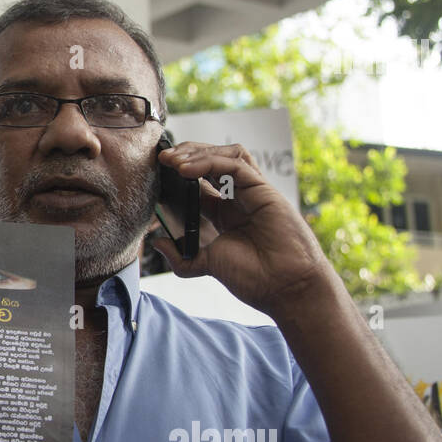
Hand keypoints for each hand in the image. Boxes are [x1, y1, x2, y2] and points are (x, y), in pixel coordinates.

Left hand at [152, 142, 332, 315]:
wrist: (286, 288)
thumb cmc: (255, 278)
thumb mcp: (207, 265)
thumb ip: (182, 257)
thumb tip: (157, 243)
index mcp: (225, 213)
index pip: (199, 181)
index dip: (177, 173)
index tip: (156, 173)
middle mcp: (239, 198)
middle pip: (212, 161)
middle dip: (185, 154)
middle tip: (162, 158)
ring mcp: (252, 192)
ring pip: (226, 155)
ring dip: (197, 152)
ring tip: (173, 161)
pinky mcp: (263, 190)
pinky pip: (235, 165)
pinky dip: (209, 162)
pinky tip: (187, 170)